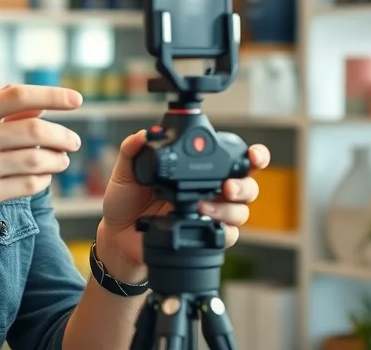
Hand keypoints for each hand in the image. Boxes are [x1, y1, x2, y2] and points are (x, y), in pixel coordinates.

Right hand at [0, 85, 83, 232]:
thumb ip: (1, 114)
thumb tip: (40, 104)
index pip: (17, 95)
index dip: (52, 95)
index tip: (77, 99)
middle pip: (34, 130)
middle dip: (62, 136)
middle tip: (74, 141)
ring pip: (36, 160)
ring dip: (57, 160)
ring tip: (62, 160)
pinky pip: (28, 185)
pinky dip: (43, 180)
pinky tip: (43, 177)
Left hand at [95, 131, 270, 282]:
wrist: (117, 234)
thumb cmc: (125, 201)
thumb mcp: (125, 173)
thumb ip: (132, 151)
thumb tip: (144, 134)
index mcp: (196, 170)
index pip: (233, 158)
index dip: (253, 156)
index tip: (253, 156)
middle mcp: (209, 190)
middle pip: (247, 185)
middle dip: (244, 185)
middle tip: (227, 187)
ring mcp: (210, 214)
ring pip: (241, 211)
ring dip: (228, 209)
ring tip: (202, 206)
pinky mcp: (205, 237)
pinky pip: (227, 236)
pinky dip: (221, 231)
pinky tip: (204, 225)